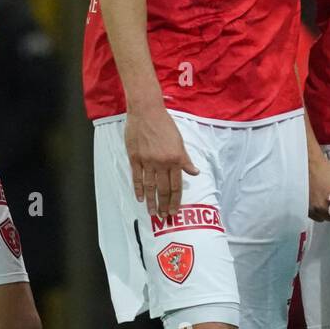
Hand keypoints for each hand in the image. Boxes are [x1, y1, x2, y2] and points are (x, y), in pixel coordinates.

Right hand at [124, 105, 198, 220]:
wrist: (146, 111)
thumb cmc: (165, 124)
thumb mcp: (180, 141)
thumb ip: (185, 159)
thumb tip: (195, 172)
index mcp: (175, 158)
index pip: (176, 185)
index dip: (176, 200)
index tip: (175, 211)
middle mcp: (161, 162)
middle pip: (163, 189)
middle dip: (164, 205)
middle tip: (164, 217)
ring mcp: (147, 161)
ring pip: (150, 186)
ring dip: (151, 201)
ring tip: (152, 213)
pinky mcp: (134, 157)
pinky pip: (137, 177)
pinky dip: (138, 189)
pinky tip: (140, 198)